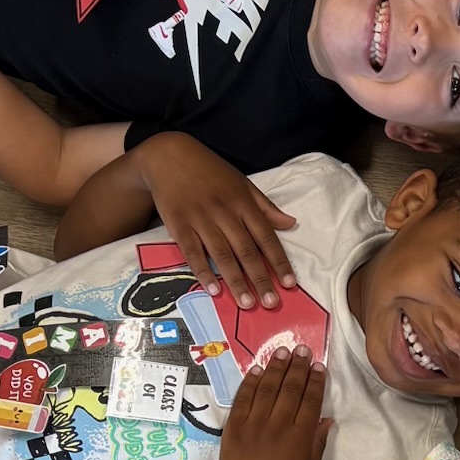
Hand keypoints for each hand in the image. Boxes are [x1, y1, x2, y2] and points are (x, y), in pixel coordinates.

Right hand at [134, 132, 296, 306]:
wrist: (168, 156)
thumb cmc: (211, 172)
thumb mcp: (242, 183)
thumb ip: (265, 206)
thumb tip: (290, 223)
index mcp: (243, 203)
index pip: (266, 237)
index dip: (279, 261)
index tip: (290, 283)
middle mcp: (224, 213)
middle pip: (246, 251)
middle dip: (260, 278)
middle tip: (271, 303)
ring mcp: (200, 219)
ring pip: (222, 255)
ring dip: (236, 281)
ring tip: (247, 304)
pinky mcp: (178, 225)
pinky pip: (193, 252)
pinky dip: (203, 272)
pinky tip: (214, 290)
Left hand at [213, 347, 329, 459]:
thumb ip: (318, 441)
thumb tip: (326, 418)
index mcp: (301, 436)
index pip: (311, 400)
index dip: (315, 380)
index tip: (318, 365)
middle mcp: (279, 425)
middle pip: (290, 388)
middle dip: (297, 367)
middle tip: (302, 349)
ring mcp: (254, 425)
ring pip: (267, 389)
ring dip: (276, 368)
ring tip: (283, 352)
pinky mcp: (234, 427)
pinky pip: (243, 399)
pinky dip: (251, 383)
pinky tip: (258, 370)